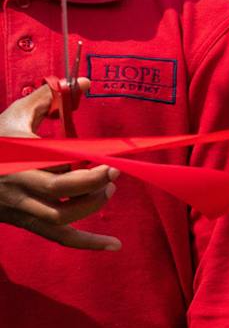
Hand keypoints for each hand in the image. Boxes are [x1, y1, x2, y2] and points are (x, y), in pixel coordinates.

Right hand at [0, 84, 120, 250]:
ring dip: (92, 205)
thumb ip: (48, 98)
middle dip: (93, 180)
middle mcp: (20, 184)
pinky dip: (88, 243)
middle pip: (60, 188)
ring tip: (108, 189)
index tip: (107, 154)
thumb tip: (84, 82)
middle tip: (113, 170)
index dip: (84, 159)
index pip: (55, 158)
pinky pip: (59, 238)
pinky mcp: (27, 223)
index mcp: (19, 155)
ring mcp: (22, 207)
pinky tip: (114, 245)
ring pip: (61, 217)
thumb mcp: (14, 116)